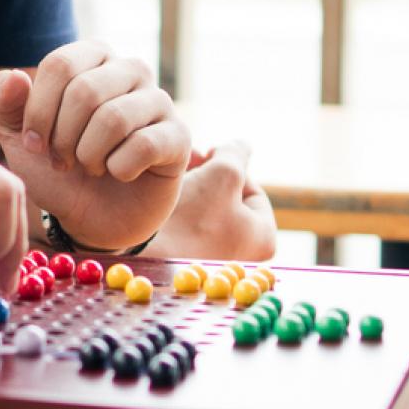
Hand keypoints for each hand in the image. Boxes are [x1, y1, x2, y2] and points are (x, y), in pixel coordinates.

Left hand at [0, 40, 186, 252]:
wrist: (91, 217)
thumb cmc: (58, 167)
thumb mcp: (19, 137)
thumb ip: (4, 104)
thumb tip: (14, 78)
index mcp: (92, 56)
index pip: (60, 65)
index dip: (39, 112)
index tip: (35, 144)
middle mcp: (130, 69)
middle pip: (85, 91)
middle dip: (63, 138)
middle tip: (64, 161)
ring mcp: (158, 100)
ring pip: (114, 118)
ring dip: (89, 156)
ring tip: (91, 167)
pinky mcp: (179, 135)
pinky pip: (143, 145)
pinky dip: (119, 169)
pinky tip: (120, 174)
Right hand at [148, 139, 276, 260]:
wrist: (142, 256)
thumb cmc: (190, 217)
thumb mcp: (222, 173)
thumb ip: (236, 153)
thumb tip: (243, 145)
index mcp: (265, 240)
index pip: (253, 189)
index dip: (228, 166)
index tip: (205, 156)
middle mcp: (246, 257)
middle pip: (230, 200)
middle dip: (208, 175)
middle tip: (188, 161)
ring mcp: (217, 262)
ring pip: (208, 210)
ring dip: (193, 187)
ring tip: (173, 176)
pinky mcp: (191, 262)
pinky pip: (192, 226)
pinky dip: (181, 208)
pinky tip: (163, 196)